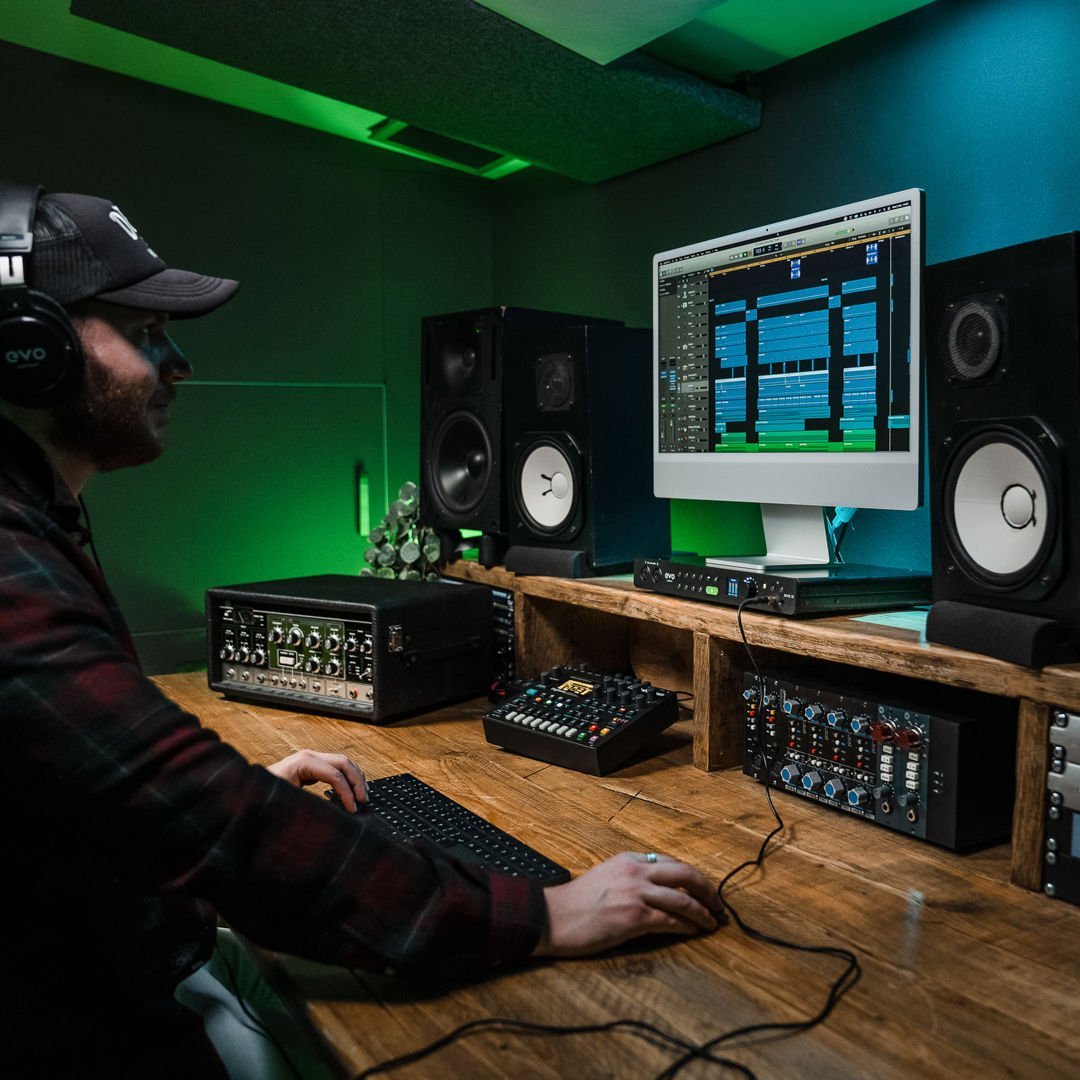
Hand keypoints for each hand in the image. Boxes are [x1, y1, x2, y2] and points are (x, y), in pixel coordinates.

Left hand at [267, 749, 367, 811]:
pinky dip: (347, 778)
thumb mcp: (286, 801)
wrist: (249, 791)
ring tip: (362, 797)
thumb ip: (310, 803)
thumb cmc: (263, 796)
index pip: (335, 774)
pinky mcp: (311, 766)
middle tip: (363, 801)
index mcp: (303, 762)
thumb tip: (334, 812)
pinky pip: (336, 768)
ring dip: (355, 778)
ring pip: (343, 763)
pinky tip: (352, 791)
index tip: (353, 809)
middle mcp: (309, 756)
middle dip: (356, 782)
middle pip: (343, 763)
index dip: (347, 792)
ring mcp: (311, 758)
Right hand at [532, 851, 723, 957]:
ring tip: (712, 922)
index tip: (701, 888)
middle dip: (707, 889)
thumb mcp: (605, 876)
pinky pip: (671, 921)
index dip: (691, 876)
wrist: (553, 917)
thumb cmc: (576, 903)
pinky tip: (694, 932)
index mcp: (628, 860)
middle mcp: (635, 872)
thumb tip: (655, 890)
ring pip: (683, 899)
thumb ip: (630, 878)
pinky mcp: (635, 918)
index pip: (670, 862)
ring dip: (703, 912)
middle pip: (685, 874)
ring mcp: (636, 894)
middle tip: (718, 903)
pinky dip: (688, 927)